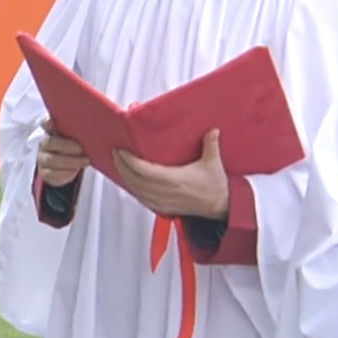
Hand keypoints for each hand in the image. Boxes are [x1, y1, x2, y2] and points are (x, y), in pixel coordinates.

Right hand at [36, 118, 88, 186]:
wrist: (70, 166)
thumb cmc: (77, 145)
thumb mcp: (80, 137)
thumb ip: (84, 131)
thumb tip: (102, 132)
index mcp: (53, 129)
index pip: (46, 122)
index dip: (48, 121)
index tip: (54, 121)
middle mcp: (45, 142)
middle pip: (49, 141)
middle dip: (65, 145)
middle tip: (81, 148)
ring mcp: (43, 158)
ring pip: (51, 159)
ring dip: (69, 161)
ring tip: (85, 161)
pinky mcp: (45, 172)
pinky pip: (52, 173)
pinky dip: (66, 172)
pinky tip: (77, 170)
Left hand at [113, 129, 228, 218]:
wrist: (220, 207)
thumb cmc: (216, 186)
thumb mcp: (213, 162)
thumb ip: (211, 144)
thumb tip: (212, 129)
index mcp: (173, 179)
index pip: (143, 170)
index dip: (128, 160)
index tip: (121, 150)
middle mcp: (164, 192)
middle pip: (134, 179)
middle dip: (121, 166)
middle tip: (116, 153)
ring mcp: (162, 202)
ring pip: (135, 190)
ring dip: (125, 177)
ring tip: (120, 164)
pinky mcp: (163, 208)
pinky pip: (142, 199)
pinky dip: (133, 189)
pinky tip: (131, 181)